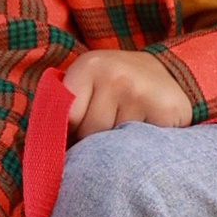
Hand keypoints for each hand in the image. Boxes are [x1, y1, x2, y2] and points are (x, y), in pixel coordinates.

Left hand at [65, 48, 195, 134]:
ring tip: (128, 128)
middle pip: (89, 132)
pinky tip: (145, 131)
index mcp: (89, 66)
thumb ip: (65, 107)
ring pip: (114, 143)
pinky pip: (139, 146)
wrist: (170, 73)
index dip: (73, 130)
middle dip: (95, 139)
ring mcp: (140, 92)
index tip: (83, 126)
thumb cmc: (118, 84)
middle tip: (111, 124)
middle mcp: (114, 75)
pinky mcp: (165, 111)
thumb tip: (47, 150)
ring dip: (119, 146)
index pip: (66, 118)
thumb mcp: (88, 83)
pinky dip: (141, 147)